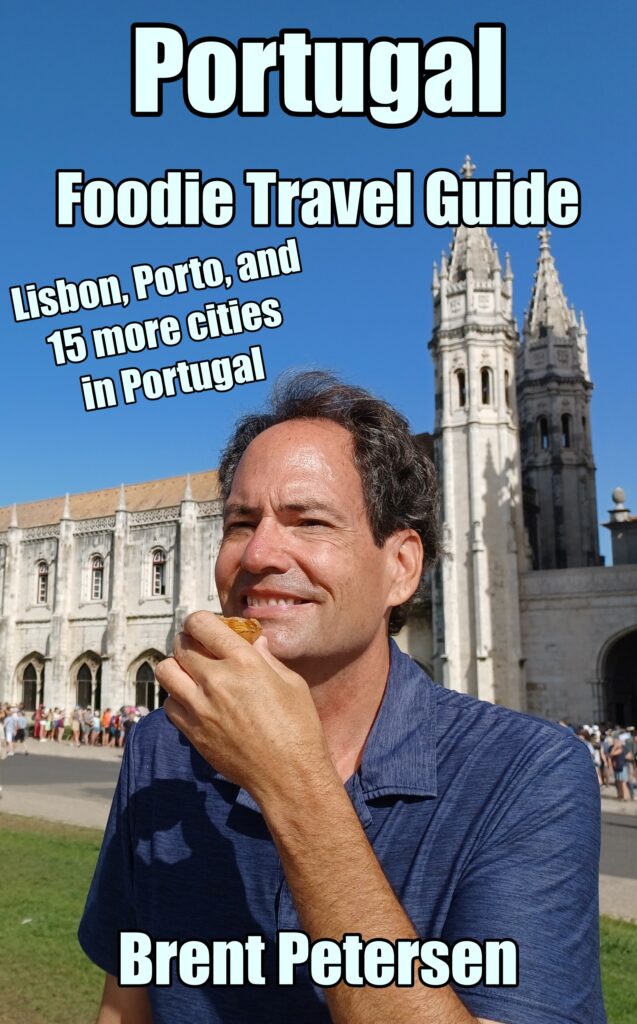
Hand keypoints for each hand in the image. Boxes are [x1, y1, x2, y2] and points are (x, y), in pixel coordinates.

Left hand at [156, 611, 333, 804]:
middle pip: (180, 645)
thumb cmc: (299, 728)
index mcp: (244, 663)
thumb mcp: (291, 683)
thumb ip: (267, 658)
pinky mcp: (192, 732)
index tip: (203, 625)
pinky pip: (168, 704)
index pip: (202, 625)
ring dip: (176, 667)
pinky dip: (176, 697)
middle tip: (198, 647)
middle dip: (188, 640)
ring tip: (191, 673)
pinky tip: (195, 701)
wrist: (288, 776)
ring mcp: (200, 708)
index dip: (199, 620)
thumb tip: (254, 642)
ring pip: (165, 672)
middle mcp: (216, 681)